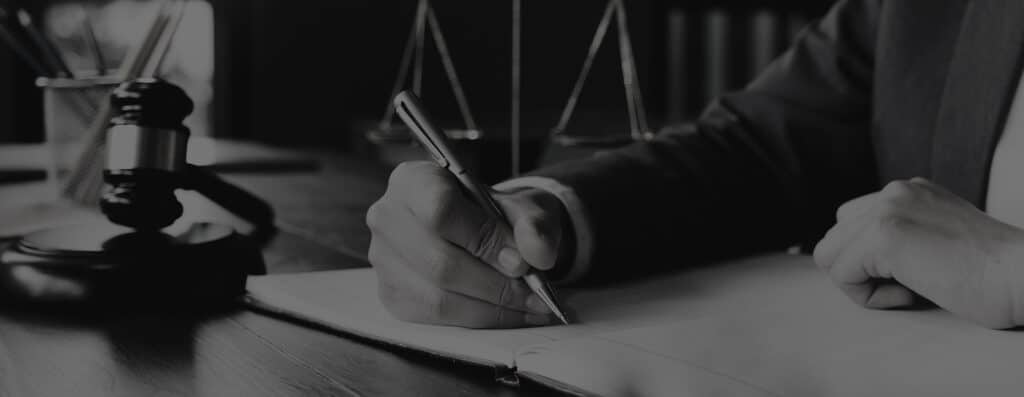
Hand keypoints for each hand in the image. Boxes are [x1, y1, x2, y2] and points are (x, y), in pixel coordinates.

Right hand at [366, 162, 566, 327]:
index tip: (520, 261)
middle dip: (496, 285)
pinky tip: (506, 312)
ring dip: (492, 308)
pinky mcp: (391, 295)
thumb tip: (539, 254)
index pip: (441, 209)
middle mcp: (388, 217)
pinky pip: (436, 319)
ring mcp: (383, 260)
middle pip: (440, 263)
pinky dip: (479, 319)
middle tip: (532, 291)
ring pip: (439, 298)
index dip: (484, 239)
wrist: (479, 229)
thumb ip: (534, 224)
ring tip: (528, 304)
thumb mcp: (520, 207)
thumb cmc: (493, 214)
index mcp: (414, 180)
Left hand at [813, 178, 1023, 328]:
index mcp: (908, 191)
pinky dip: (870, 298)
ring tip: (911, 288)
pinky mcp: (885, 235)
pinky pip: (841, 276)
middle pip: (833, 239)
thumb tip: (853, 258)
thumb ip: (901, 239)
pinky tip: (913, 294)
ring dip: (863, 284)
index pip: (849, 225)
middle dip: (860, 272)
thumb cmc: (991, 276)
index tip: (916, 272)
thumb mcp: (938, 242)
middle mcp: (894, 191)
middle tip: (912, 284)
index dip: (869, 262)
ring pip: (829, 256)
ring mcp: (888, 209)